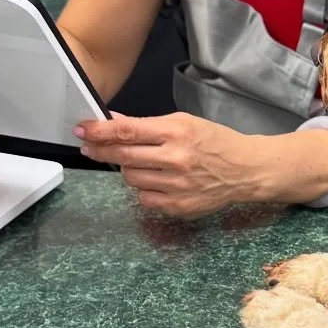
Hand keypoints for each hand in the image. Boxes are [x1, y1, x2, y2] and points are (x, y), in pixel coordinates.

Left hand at [73, 111, 264, 217]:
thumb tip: (113, 122)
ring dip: (128, 169)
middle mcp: (176, 159)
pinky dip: (143, 188)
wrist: (244, 170)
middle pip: (123, 156)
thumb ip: (146, 125)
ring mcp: (177, 185)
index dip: (99, 131)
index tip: (82, 130)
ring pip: (131, 178)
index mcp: (177, 132)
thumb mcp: (183, 122)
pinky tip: (156, 180)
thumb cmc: (214, 142)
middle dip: (101, 150)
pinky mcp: (178, 205)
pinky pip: (144, 198)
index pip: (127, 132)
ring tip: (143, 163)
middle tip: (89, 147)